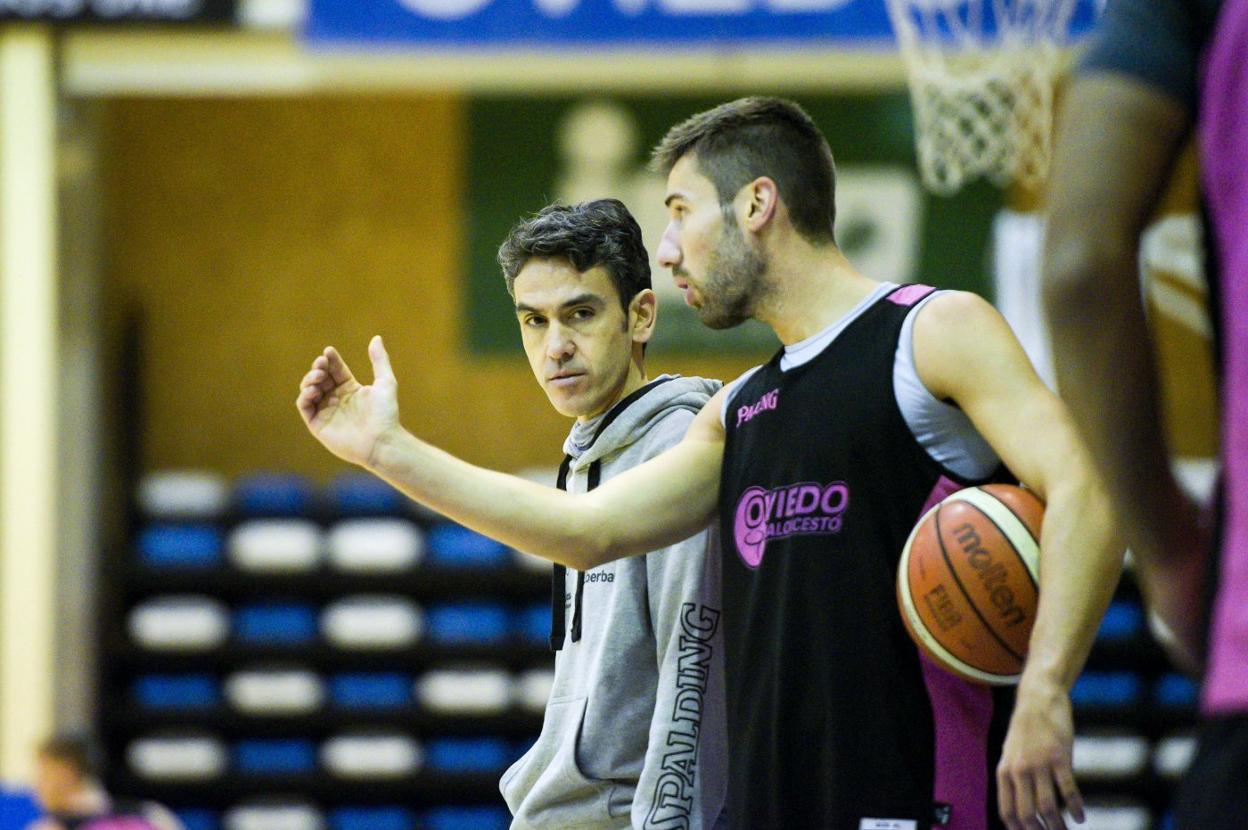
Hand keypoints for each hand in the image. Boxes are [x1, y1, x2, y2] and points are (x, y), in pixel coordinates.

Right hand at [296, 335, 399, 467]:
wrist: (382, 441)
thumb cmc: (386, 414)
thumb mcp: (386, 382)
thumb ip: (379, 360)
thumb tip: (376, 338)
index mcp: (351, 389)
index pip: (335, 370)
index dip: (330, 360)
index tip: (329, 351)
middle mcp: (337, 400)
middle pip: (320, 378)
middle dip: (318, 368)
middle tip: (321, 364)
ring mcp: (326, 412)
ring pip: (309, 390)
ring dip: (310, 380)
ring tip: (318, 376)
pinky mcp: (318, 425)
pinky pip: (305, 407)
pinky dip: (304, 396)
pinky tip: (312, 389)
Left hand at [997, 678, 1082, 829]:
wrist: (1038, 699)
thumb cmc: (1026, 730)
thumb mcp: (1010, 753)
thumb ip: (1014, 778)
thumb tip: (1022, 806)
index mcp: (1004, 771)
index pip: (1007, 810)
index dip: (1018, 829)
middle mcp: (1019, 770)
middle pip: (1027, 813)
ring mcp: (1039, 764)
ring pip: (1047, 806)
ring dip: (1058, 825)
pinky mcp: (1060, 757)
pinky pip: (1068, 790)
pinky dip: (1075, 807)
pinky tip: (1081, 817)